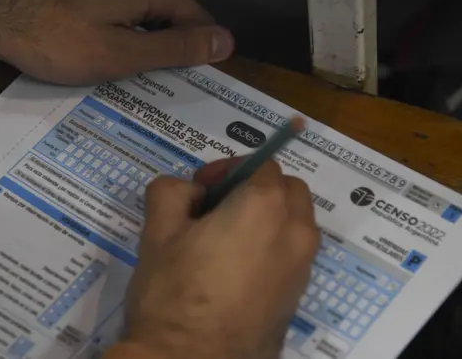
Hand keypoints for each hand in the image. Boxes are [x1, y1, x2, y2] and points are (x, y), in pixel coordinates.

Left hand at [0, 0, 234, 84]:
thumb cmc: (56, 39)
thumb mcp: (121, 54)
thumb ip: (176, 48)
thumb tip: (227, 41)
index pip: (198, 21)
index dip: (196, 56)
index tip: (185, 87)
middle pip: (172, 12)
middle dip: (168, 47)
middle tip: (151, 85)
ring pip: (144, 8)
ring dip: (142, 39)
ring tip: (127, 73)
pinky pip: (120, 0)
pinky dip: (120, 25)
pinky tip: (103, 47)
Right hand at [118, 158, 319, 358]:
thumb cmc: (173, 292)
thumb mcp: (158, 230)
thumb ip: (172, 190)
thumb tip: (189, 192)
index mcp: (265, 206)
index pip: (262, 164)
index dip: (229, 168)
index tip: (202, 188)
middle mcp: (296, 232)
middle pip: (288, 189)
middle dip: (256, 187)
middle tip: (216, 208)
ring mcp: (303, 267)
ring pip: (295, 222)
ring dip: (268, 216)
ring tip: (225, 239)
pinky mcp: (298, 296)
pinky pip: (292, 254)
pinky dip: (273, 246)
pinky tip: (236, 270)